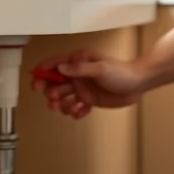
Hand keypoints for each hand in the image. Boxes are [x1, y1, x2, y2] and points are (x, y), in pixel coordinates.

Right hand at [29, 47, 145, 119]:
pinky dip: (75, 111)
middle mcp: (77, 74)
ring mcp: (82, 88)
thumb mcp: (100, 68)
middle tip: (54, 100)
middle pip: (54, 83)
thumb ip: (80, 69)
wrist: (138, 85)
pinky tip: (82, 111)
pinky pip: (74, 107)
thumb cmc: (121, 72)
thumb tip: (60, 69)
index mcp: (78, 61)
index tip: (35, 84)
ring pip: (62, 98)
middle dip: (50, 93)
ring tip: (70, 108)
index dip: (42, 73)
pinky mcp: (89, 100)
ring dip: (62, 105)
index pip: (54, 64)